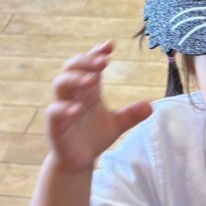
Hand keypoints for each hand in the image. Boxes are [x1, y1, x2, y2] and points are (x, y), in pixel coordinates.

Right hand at [46, 42, 152, 172]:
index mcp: (88, 90)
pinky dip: (64, 108)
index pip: (90, 65)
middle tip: (103, 61)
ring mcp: (62, 108)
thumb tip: (151, 105)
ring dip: (75, 79)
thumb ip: (131, 114)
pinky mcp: (55, 126)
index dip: (97, 53)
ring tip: (91, 80)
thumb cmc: (94, 137)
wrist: (78, 161)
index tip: (110, 45)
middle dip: (86, 61)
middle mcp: (74, 94)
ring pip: (60, 84)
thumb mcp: (117, 125)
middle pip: (72, 68)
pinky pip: (54, 112)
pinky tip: (77, 109)